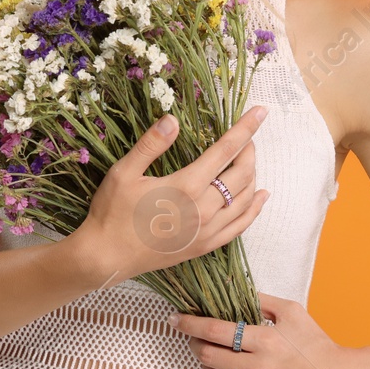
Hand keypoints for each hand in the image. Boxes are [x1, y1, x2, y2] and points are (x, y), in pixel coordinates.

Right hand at [68, 105, 269, 284]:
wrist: (108, 256)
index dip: (245, 128)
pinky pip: (241, 226)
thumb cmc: (113, 212)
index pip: (225, 150)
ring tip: (248, 160)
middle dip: (249, 150)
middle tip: (246, 137)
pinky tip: (261, 197)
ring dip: (253, 175)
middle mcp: (204, 208)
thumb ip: (151, 144)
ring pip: (246, 198)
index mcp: (186, 186)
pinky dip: (255, 208)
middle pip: (242, 173)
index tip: (261, 112)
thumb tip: (172, 119)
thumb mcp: (124, 172)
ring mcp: (208, 230)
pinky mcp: (206, 246)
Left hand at [171, 292, 358, 368]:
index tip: (175, 319)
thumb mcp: (293, 313)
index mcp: (264, 340)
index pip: (214, 330)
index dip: (189, 323)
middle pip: (207, 356)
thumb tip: (234, 292)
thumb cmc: (318, 347)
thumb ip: (262, 301)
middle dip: (196, 345)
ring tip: (219, 361)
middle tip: (196, 340)